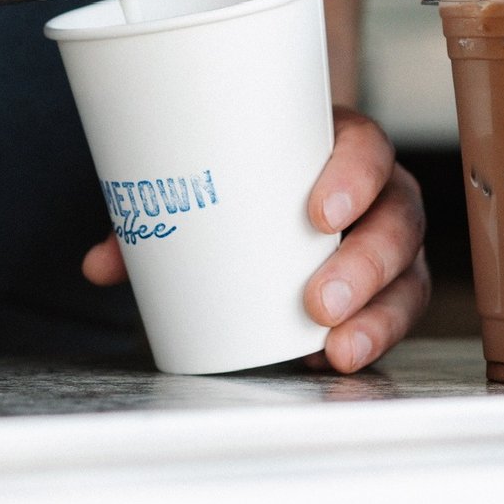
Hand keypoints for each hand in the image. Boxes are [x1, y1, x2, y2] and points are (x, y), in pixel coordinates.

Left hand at [82, 107, 429, 372]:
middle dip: (366, 265)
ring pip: (406, 276)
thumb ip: (154, 216)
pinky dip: (373, 338)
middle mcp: (378, 190)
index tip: (318, 214)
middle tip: (319, 302)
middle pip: (397, 221)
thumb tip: (98, 265)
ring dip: (378, 315)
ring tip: (335, 348)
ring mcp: (388, 240)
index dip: (353, 177)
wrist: (272, 178)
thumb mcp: (206, 181)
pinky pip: (395, 313)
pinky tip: (337, 360)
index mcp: (339, 143)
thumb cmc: (246, 171)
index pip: (366, 149)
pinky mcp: (385, 286)